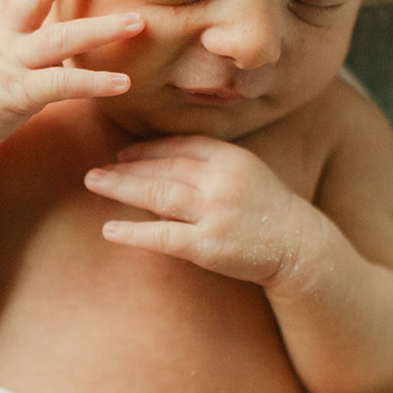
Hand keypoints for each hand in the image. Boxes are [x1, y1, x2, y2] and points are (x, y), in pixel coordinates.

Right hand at [0, 0, 143, 150]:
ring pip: (58, 39)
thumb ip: (22, 25)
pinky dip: (95, 83)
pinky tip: (124, 83)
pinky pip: (61, 85)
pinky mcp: (18, 95)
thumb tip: (59, 8)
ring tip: (136, 23)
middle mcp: (3, 36)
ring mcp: (11, 65)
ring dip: (100, 29)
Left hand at [84, 134, 308, 284]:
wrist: (299, 246)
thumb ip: (208, 164)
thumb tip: (158, 162)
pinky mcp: (210, 245)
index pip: (178, 146)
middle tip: (93, 171)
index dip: (146, 149)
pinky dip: (133, 232)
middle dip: (125, 167)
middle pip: (163, 167)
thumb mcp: (244, 173)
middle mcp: (221, 180)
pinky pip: (163, 236)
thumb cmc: (266, 211)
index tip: (121, 154)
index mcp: (230, 157)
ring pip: (158, 193)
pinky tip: (110, 230)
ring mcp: (216, 212)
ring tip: (94, 184)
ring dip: (121, 187)